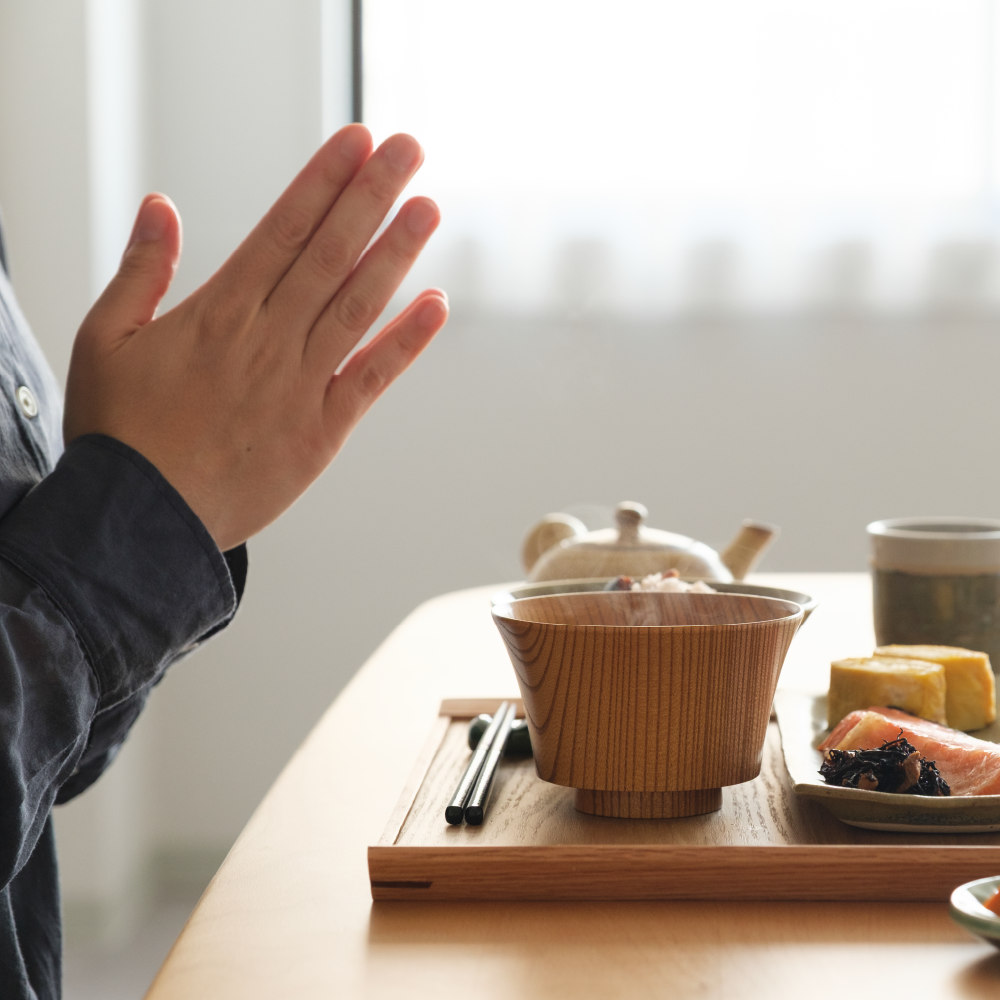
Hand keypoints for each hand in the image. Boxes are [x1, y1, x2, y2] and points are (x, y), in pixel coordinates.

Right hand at [64, 125, 447, 551]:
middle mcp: (267, 340)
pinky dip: (405, 344)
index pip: (283, 230)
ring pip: (356, 308)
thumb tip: (160, 206)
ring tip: (428, 208)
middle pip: (329, 255)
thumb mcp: (105, 339)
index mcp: (218, 312)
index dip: (324, 181)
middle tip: (407, 149)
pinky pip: (371, 381)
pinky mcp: (320, 433)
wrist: (140, 522)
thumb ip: (140, 271)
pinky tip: (434, 306)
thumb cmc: (122, 435)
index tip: (358, 142)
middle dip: (370, 196)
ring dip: (396, 255)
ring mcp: (299, 386)